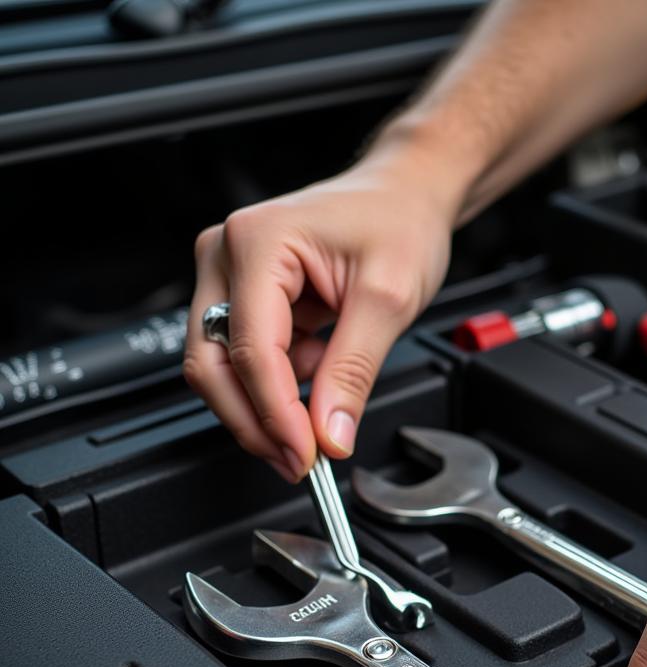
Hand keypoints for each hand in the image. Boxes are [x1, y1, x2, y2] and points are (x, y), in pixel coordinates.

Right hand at [184, 142, 458, 480]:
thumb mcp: (389, 299)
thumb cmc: (398, 222)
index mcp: (258, 243)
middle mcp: (227, 255)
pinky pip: (245, 359)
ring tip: (325, 402)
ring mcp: (228, 276)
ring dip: (268, 405)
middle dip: (255, 422)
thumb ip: (353, 372)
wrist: (404, 196)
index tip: (305, 454)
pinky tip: (318, 370)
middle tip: (299, 460)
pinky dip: (280, 384)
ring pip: (222, 368)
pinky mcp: (244, 297)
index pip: (248, 350)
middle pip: (212, 364)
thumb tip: (330, 434)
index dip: (274, 414)